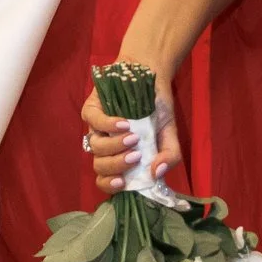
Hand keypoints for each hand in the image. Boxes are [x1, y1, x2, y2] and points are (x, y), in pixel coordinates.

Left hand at [80, 75, 181, 193]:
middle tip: (135, 156)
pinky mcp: (91, 108)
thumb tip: (157, 173)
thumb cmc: (158, 108)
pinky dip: (108, 125)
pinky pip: (93, 121)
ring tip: (134, 138)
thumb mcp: (170, 134)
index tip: (124, 182)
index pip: (107, 181)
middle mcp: (107, 146)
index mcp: (123, 158)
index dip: (111, 185)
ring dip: (114, 146)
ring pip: (95, 146)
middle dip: (116, 165)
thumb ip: (169, 155)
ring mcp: (97, 128)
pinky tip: (125, 124)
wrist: (152, 75)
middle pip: (99, 167)